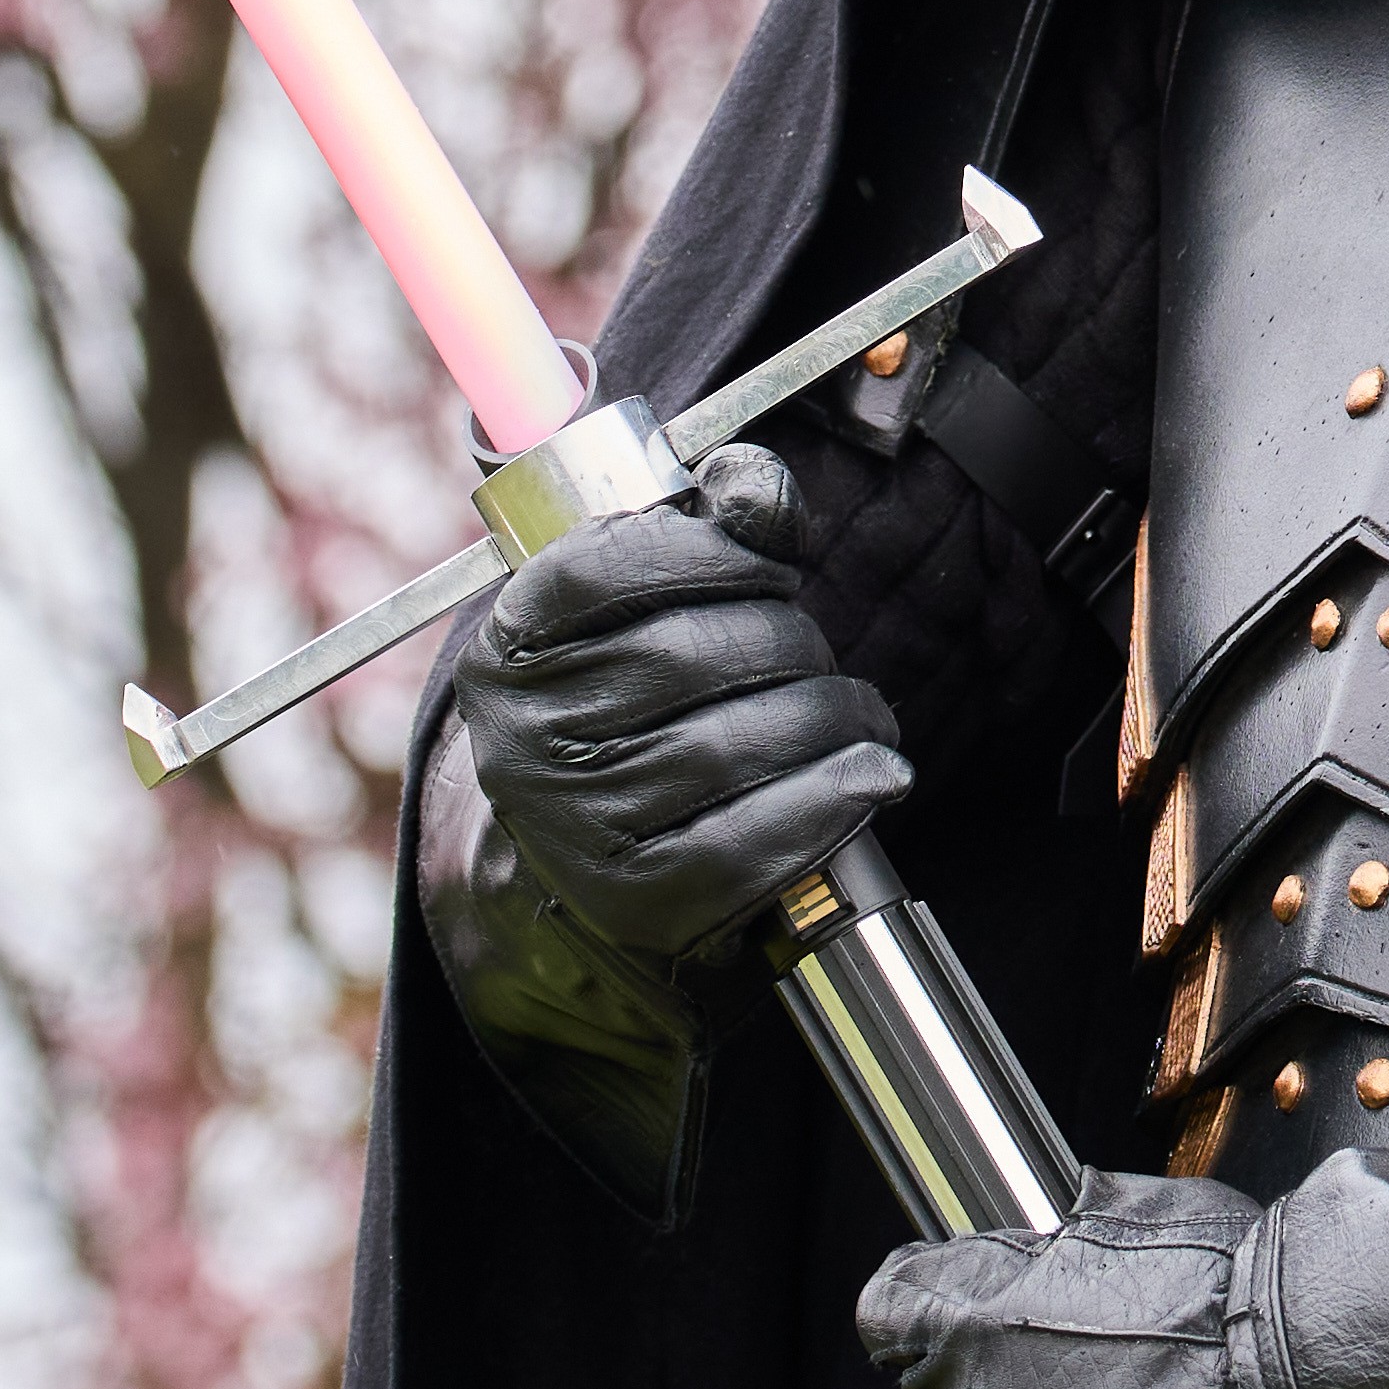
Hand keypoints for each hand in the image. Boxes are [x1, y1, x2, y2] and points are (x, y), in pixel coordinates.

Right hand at [439, 438, 902, 986]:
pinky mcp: (636, 898)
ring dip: (831, 718)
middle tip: (819, 657)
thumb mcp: (647, 603)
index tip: (771, 569)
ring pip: (737, 742)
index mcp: (515, 645)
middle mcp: (526, 737)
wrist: (587, 851)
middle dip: (792, 641)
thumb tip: (752, 491)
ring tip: (857, 717)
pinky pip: (751, 841)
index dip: (717, 554)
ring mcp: (574, 825)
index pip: (610, 566)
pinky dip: (833, 799)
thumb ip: (709, 527)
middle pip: (693, 653)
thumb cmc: (638, 702)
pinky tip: (873, 777)